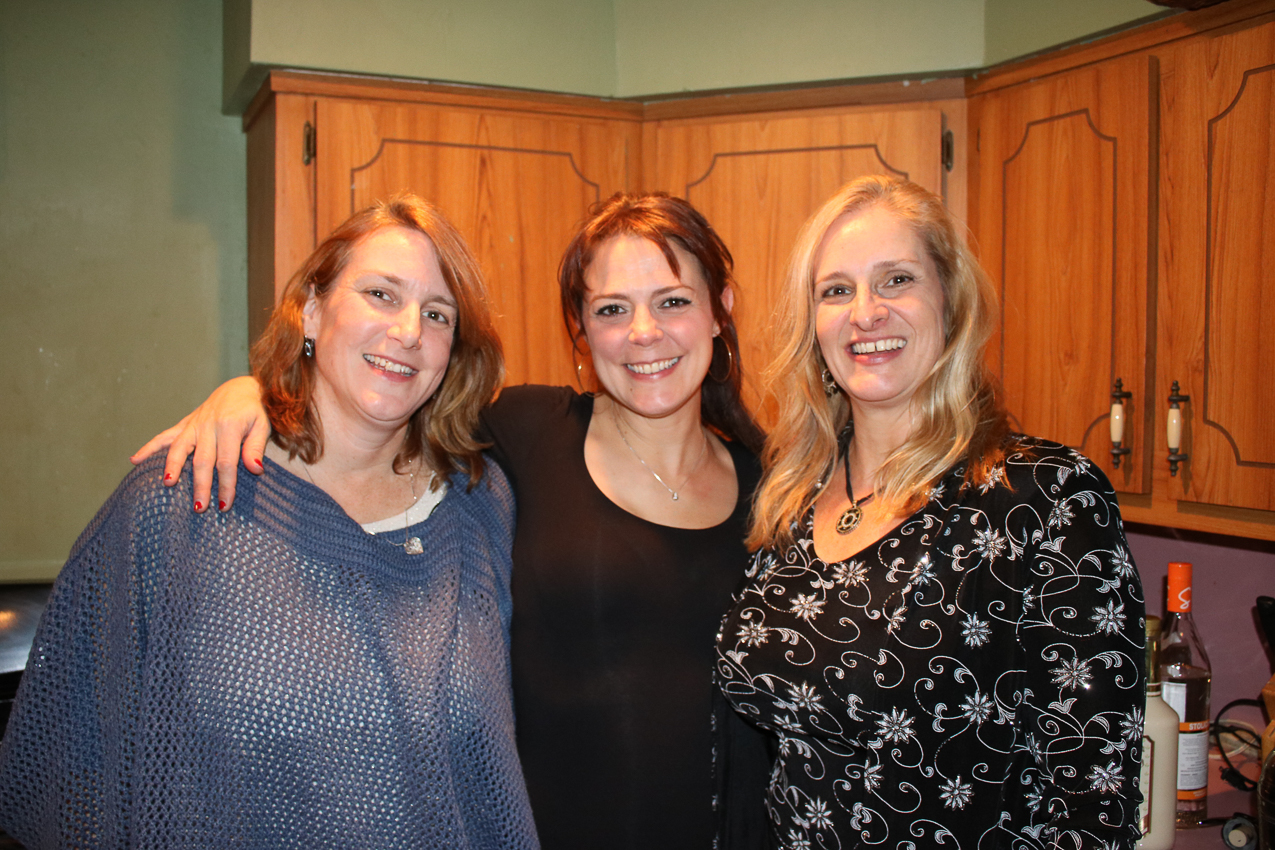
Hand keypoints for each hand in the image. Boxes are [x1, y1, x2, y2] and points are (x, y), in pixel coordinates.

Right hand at [130, 375, 270, 511]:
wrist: (240, 388)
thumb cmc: (254, 411)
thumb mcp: (263, 426)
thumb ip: (256, 448)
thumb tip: (256, 470)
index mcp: (230, 427)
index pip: (226, 462)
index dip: (226, 485)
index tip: (225, 505)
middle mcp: (208, 426)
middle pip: (202, 461)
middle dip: (200, 486)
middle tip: (199, 508)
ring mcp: (194, 425)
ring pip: (179, 448)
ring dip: (172, 467)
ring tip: (168, 485)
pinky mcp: (185, 424)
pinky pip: (164, 436)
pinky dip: (149, 447)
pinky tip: (135, 459)